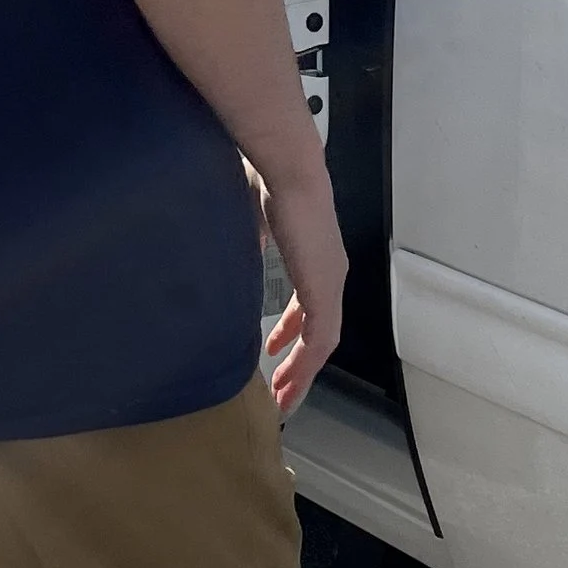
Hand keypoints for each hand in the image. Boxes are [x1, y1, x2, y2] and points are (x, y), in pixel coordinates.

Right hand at [258, 157, 345, 414]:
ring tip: (283, 396)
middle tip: (280, 388)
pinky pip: (320, 337)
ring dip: (302, 372)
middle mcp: (329, 275)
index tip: (274, 348)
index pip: (310, 307)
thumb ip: (253, 244)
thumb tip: (237, 256)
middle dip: (299, 364)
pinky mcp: (324, 288)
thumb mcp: (254, 222)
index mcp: (315, 259)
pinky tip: (289, 378)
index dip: (292, 331)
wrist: (287, 170)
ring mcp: (330, 283)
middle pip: (319, 332)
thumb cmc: (267, 183)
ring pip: (321, 342)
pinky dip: (306, 361)